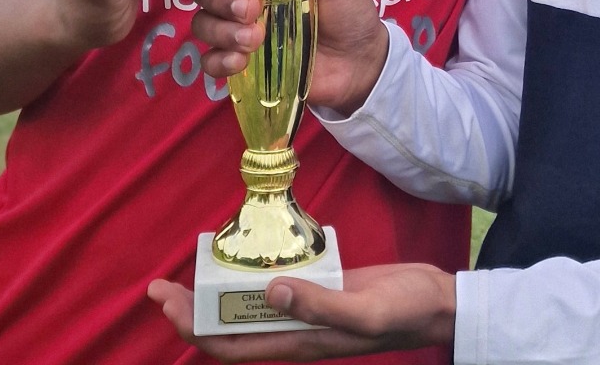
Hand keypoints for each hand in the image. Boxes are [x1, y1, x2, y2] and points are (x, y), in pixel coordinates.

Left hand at [148, 264, 456, 360]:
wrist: (438, 302)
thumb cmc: (406, 309)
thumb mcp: (365, 309)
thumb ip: (320, 305)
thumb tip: (270, 293)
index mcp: (300, 342)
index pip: (230, 346)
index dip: (192, 330)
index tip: (166, 302)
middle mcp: (295, 330)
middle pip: (229, 328)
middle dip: (190, 310)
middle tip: (161, 282)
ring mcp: (306, 310)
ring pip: (247, 307)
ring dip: (215, 292)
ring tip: (191, 266)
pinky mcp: (319, 289)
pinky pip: (275, 287)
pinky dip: (250, 274)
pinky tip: (245, 252)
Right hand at [188, 0, 388, 114]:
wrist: (360, 62)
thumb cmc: (349, 9)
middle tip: (252, 11)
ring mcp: (240, 29)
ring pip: (202, 22)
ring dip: (220, 30)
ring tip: (254, 40)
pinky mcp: (241, 62)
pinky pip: (209, 61)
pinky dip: (218, 61)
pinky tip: (241, 61)